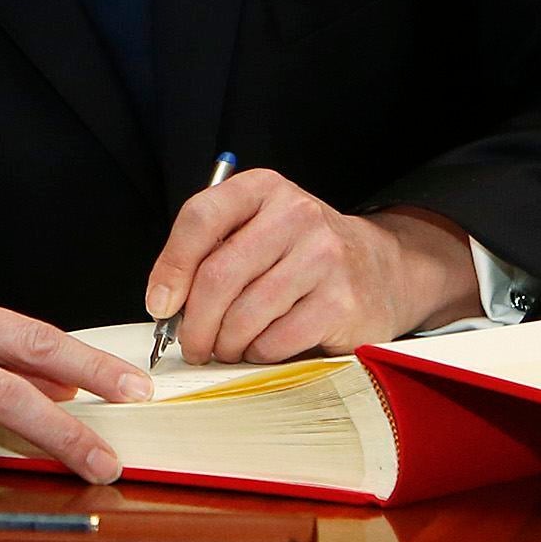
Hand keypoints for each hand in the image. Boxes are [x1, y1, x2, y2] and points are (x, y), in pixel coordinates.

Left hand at [145, 170, 479, 363]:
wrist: (381, 269)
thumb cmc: (301, 253)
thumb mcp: (259, 228)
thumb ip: (213, 250)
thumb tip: (165, 302)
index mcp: (264, 188)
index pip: (200, 218)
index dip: (170, 267)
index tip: (159, 304)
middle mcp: (296, 214)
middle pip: (218, 275)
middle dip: (194, 322)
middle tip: (191, 345)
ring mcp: (323, 257)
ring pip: (244, 314)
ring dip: (225, 344)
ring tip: (225, 349)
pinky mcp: (341, 302)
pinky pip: (276, 339)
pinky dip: (258, 353)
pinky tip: (261, 348)